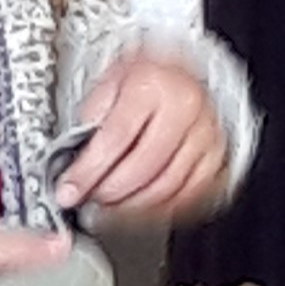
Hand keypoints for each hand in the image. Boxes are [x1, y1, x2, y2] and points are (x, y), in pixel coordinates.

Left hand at [67, 54, 226, 221]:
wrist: (178, 76)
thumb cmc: (141, 82)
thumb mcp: (107, 86)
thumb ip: (90, 122)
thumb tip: (73, 164)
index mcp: (153, 85)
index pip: (116, 138)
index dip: (88, 171)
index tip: (69, 191)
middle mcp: (185, 108)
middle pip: (143, 167)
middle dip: (109, 191)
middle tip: (89, 197)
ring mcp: (206, 135)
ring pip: (166, 187)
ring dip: (131, 205)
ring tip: (109, 204)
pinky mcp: (216, 158)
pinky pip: (188, 196)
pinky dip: (159, 209)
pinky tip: (138, 206)